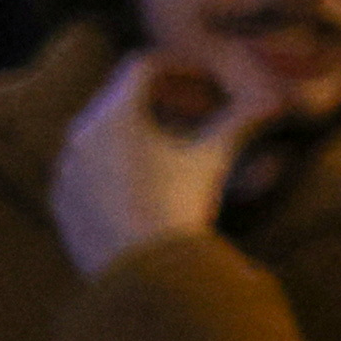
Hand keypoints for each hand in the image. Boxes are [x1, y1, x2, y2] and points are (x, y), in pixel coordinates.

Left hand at [51, 54, 263, 275]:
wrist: (139, 274)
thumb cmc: (177, 206)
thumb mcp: (213, 159)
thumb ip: (241, 122)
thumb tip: (279, 100)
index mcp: (113, 115)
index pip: (143, 66)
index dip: (182, 66)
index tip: (210, 82)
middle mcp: (80, 135)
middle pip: (120, 95)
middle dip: (163, 97)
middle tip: (200, 112)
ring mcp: (65, 170)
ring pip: (101, 131)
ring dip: (139, 128)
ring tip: (175, 148)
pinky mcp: (61, 201)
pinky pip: (87, 165)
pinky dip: (115, 160)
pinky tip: (147, 183)